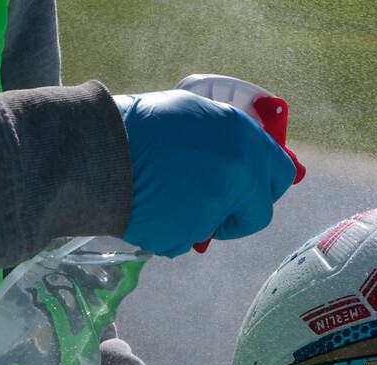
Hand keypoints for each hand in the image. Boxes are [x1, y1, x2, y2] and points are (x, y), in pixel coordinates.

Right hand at [114, 90, 296, 256]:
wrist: (95, 148)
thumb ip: (227, 139)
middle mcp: (239, 175)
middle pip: (259, 213)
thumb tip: (243, 156)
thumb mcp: (194, 114)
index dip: (268, 183)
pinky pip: (183, 238)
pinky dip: (168, 229)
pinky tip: (146, 207)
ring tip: (163, 193)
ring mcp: (215, 208)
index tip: (254, 188)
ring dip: (198, 217)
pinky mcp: (187, 234)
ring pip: (216, 225)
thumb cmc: (139, 123)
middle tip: (217, 207)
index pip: (282, 173)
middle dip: (240, 214)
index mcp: (245, 140)